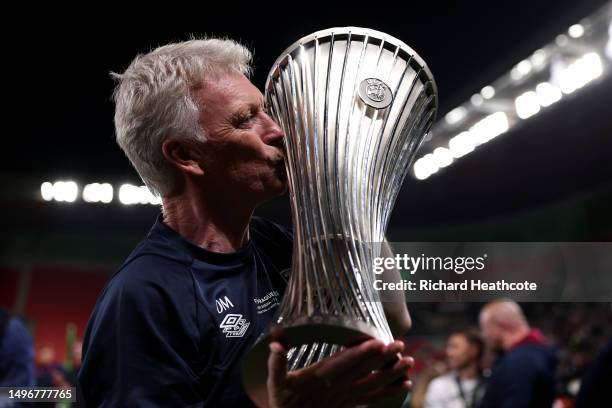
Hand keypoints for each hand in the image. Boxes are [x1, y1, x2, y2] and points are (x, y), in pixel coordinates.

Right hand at [266, 338, 413, 407]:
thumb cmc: (282, 402)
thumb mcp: (274, 384)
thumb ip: (276, 363)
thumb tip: (276, 343)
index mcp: (319, 377)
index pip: (343, 363)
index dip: (360, 353)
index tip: (377, 342)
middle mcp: (336, 387)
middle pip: (363, 371)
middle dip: (383, 358)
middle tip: (400, 344)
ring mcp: (344, 397)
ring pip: (372, 384)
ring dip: (391, 373)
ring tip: (409, 362)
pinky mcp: (349, 404)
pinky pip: (373, 399)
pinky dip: (389, 391)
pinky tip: (404, 383)